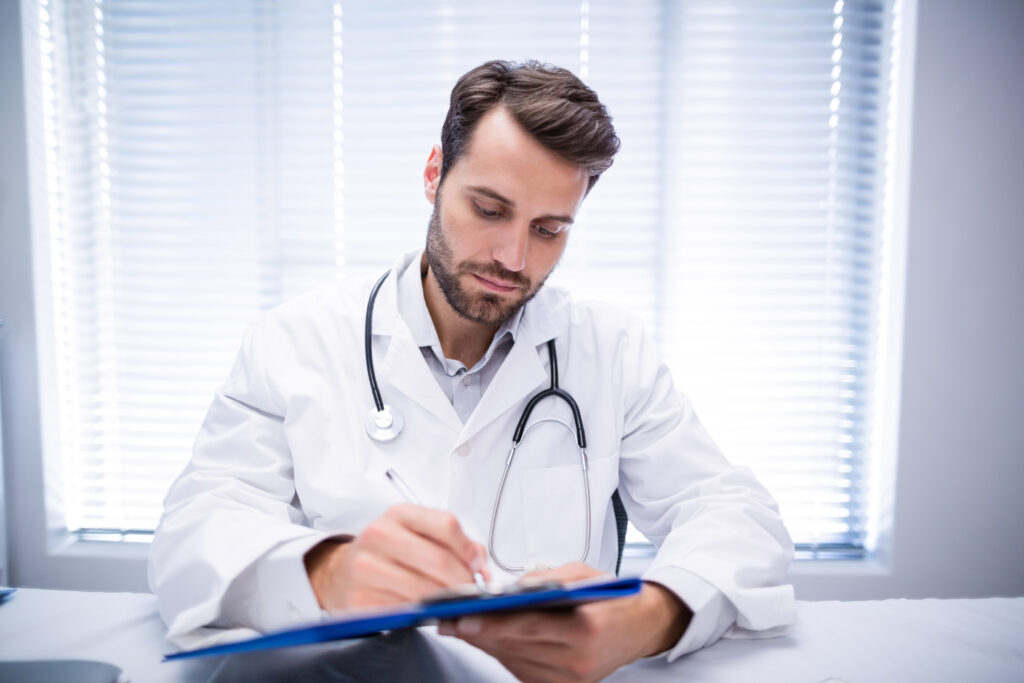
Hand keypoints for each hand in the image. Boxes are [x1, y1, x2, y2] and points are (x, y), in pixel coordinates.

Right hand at [304, 503, 489, 610]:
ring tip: (452, 605)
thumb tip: (481, 567)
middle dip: (463, 582)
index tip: (477, 567)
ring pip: (424, 589)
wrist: (341, 572)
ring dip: (446, 603)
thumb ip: (454, 543)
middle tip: (472, 594)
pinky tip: (428, 612)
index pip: (446, 525)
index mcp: (398, 514)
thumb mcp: (417, 534)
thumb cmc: (388, 552)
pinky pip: (405, 610)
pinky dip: (423, 615)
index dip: (469, 549)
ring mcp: (367, 567)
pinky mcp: (360, 599)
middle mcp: (379, 535)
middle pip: (438, 560)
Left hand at [438, 563, 690, 682]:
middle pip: (514, 646)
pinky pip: (522, 670)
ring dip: (486, 643)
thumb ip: (545, 581)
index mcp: (586, 627)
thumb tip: (505, 588)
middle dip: (478, 631)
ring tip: (460, 625)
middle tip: (447, 617)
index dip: (491, 623)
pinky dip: (503, 653)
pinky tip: (488, 637)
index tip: (461, 618)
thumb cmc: (613, 597)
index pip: (527, 626)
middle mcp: (578, 660)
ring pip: (513, 661)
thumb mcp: (581, 575)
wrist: (642, 627)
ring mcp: (571, 679)